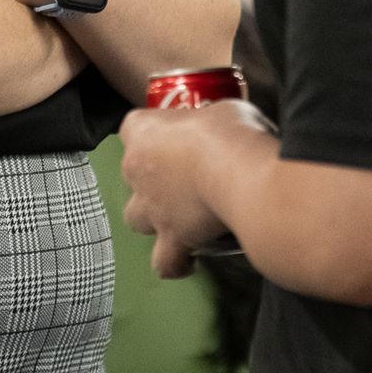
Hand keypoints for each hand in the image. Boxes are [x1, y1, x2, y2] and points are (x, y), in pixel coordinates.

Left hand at [119, 99, 269, 278]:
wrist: (239, 174)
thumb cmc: (231, 134)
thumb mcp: (225, 110)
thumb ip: (214, 122)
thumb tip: (228, 130)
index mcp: (144, 132)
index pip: (133, 127)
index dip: (153, 130)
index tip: (177, 131)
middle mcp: (139, 171)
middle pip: (132, 173)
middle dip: (153, 176)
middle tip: (185, 174)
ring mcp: (152, 208)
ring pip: (136, 219)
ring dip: (154, 219)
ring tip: (180, 217)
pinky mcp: (171, 239)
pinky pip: (165, 261)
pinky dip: (175, 262)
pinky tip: (189, 259)